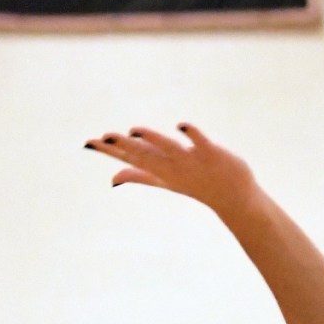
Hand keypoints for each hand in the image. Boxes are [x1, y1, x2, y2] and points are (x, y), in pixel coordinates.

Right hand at [84, 123, 256, 213]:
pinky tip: (181, 125)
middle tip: (104, 137)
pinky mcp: (211, 155)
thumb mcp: (164, 181)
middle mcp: (171, 167)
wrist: (234, 198)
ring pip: (168, 149)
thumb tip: (113, 178)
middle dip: (124, 145)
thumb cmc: (196, 187)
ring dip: (152, 139)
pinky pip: (200, 143)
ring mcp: (191, 162)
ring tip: (133, 130)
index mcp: (158, 170)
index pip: (130, 159)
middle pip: (144, 154)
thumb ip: (138, 176)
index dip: (110, 151)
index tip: (89, 143)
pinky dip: (192, 135)